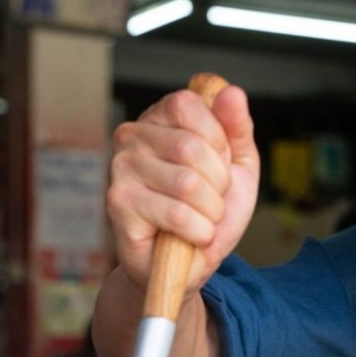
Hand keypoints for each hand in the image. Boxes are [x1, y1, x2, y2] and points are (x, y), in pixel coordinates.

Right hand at [106, 85, 259, 294]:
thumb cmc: (208, 212)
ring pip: (187, 183)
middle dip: (217, 183)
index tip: (218, 164)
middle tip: (209, 201)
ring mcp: (120, 169)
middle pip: (192, 146)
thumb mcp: (237, 166)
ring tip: (200, 220)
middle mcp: (131, 136)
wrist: (188, 265)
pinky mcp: (118, 204)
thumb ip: (237, 128)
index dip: (217, 139)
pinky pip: (176, 214)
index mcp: (159, 118)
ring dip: (210, 211)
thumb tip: (230, 91)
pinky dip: (197, 232)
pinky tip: (189, 237)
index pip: (190, 103)